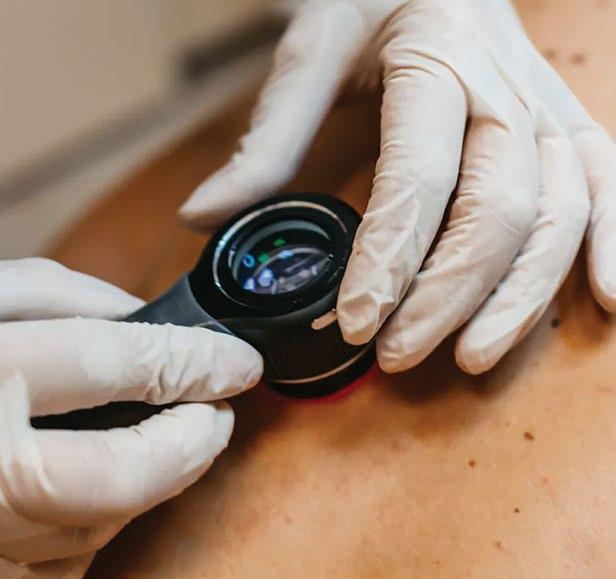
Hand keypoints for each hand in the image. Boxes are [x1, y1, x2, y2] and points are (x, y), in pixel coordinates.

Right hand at [0, 259, 261, 576]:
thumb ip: (65, 296)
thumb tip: (147, 318)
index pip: (123, 365)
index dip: (199, 361)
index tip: (240, 362)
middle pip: (123, 473)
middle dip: (192, 444)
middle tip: (219, 414)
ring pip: (100, 524)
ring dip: (161, 481)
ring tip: (180, 440)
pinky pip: (66, 560)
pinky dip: (107, 520)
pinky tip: (117, 481)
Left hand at [180, 0, 615, 373]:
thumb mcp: (312, 51)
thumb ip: (266, 141)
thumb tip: (203, 216)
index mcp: (437, 57)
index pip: (420, 178)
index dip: (389, 260)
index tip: (354, 324)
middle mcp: (505, 86)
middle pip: (498, 208)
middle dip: (447, 294)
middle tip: (397, 354)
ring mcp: (546, 107)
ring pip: (560, 212)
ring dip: (521, 296)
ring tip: (472, 356)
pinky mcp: (566, 124)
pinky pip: (610, 183)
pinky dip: (614, 243)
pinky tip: (605, 300)